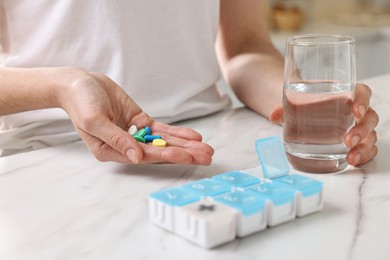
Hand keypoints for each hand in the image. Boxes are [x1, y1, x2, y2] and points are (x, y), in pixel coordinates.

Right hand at [57, 68, 213, 164]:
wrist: (80, 83)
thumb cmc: (81, 102)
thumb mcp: (94, 120)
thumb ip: (115, 139)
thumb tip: (136, 157)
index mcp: (111, 151)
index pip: (143, 156)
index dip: (165, 156)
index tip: (185, 156)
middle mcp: (125, 146)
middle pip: (159, 152)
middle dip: (184, 154)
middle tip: (206, 157)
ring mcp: (135, 134)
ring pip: (164, 142)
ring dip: (185, 146)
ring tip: (206, 150)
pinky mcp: (140, 122)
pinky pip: (161, 130)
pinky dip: (177, 133)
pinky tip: (193, 137)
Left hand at [269, 83, 378, 166]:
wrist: (299, 111)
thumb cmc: (302, 103)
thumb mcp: (293, 103)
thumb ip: (284, 108)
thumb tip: (273, 114)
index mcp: (344, 93)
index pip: (362, 92)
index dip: (363, 100)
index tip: (355, 110)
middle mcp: (354, 110)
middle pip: (369, 116)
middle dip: (362, 129)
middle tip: (347, 140)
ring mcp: (355, 126)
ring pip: (370, 134)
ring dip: (364, 146)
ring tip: (351, 157)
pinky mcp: (354, 141)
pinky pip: (367, 147)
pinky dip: (365, 155)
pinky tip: (355, 161)